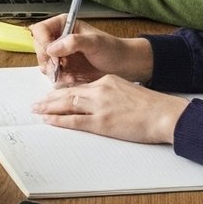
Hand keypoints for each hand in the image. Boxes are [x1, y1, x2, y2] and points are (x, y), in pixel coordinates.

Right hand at [33, 17, 154, 84]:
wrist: (124, 66)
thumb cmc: (113, 49)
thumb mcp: (94, 42)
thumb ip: (73, 42)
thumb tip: (52, 48)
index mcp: (64, 25)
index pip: (41, 30)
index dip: (43, 41)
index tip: (52, 53)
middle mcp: (59, 39)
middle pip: (39, 48)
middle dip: (48, 60)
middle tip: (59, 67)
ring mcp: (61, 55)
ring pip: (44, 64)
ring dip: (54, 72)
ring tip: (69, 76)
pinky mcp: (65, 69)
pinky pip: (53, 75)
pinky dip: (60, 79)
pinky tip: (72, 80)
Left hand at [33, 73, 186, 145]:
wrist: (165, 115)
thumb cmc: (153, 107)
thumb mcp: (129, 92)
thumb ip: (112, 94)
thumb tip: (103, 102)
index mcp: (107, 81)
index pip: (79, 85)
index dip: (63, 90)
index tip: (53, 94)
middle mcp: (100, 90)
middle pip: (68, 92)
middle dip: (50, 98)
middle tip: (37, 102)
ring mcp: (99, 106)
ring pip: (67, 104)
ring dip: (49, 107)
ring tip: (37, 109)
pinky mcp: (102, 122)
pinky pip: (74, 120)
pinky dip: (58, 120)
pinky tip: (48, 120)